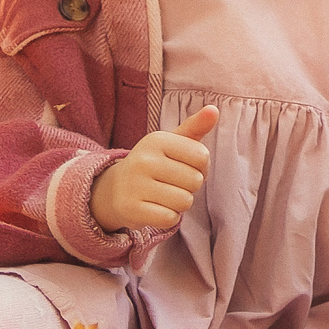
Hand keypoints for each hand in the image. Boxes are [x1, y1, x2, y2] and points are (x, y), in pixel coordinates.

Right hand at [90, 105, 218, 231]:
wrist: (114, 189)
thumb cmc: (153, 164)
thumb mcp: (171, 143)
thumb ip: (195, 127)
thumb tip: (214, 110)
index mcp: (156, 140)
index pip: (202, 157)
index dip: (202, 167)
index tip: (185, 167)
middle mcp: (144, 160)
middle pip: (195, 181)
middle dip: (190, 187)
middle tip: (172, 184)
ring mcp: (135, 185)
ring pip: (184, 201)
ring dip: (180, 204)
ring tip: (164, 196)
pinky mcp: (132, 209)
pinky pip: (170, 218)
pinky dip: (168, 217)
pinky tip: (155, 208)